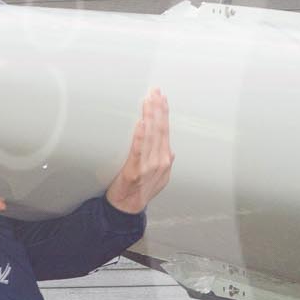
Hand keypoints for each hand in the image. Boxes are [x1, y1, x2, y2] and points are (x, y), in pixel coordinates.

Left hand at [106, 89, 173, 214]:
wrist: (128, 209)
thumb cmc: (140, 192)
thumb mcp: (159, 178)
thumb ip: (165, 162)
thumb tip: (171, 151)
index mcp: (166, 159)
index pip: (166, 130)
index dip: (164, 113)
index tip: (162, 97)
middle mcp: (161, 160)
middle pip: (160, 129)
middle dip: (158, 108)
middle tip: (155, 91)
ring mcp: (149, 165)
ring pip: (151, 135)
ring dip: (150, 116)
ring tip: (148, 101)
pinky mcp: (135, 170)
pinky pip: (138, 149)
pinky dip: (140, 135)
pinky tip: (141, 123)